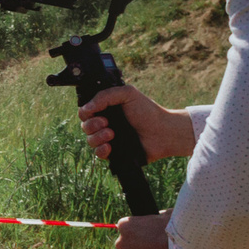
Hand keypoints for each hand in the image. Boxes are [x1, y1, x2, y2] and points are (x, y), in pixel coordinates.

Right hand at [78, 84, 195, 160]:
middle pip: (85, 126)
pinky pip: (98, 154)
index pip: (85, 111)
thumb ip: (105, 95)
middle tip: (107, 123)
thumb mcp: (127, 94)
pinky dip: (101, 150)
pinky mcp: (114, 153)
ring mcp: (109, 139)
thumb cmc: (147, 111)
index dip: (85, 112)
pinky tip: (110, 147)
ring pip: (90, 140)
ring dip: (97, 137)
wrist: (163, 132)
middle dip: (92, 125)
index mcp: (106, 109)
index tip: (93, 111)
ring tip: (112, 134)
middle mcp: (105, 124)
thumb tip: (86, 107)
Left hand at [113, 213, 207, 248]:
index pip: (127, 228)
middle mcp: (121, 244)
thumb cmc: (178, 230)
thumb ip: (155, 220)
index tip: (151, 234)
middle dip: (139, 246)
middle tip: (156, 248)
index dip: (140, 231)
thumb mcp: (166, 216)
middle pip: (128, 245)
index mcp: (126, 226)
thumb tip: (156, 220)